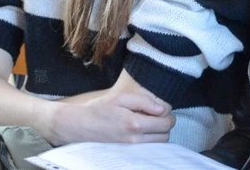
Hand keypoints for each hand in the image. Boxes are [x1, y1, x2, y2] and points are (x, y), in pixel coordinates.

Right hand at [48, 91, 174, 145]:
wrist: (80, 125)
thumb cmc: (99, 108)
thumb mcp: (121, 97)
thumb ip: (143, 101)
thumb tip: (162, 109)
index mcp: (134, 123)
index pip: (165, 124)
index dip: (169, 116)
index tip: (163, 110)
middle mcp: (135, 139)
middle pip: (165, 136)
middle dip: (165, 125)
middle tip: (157, 116)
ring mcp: (131, 148)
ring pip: (158, 145)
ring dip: (159, 134)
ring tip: (149, 123)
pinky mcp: (127, 152)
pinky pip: (148, 149)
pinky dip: (151, 141)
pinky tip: (143, 131)